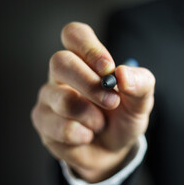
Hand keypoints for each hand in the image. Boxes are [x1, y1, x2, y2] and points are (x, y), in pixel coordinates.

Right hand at [31, 22, 154, 182]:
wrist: (112, 151)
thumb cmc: (122, 118)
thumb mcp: (141, 101)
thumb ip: (140, 84)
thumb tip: (122, 73)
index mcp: (84, 59)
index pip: (74, 34)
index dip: (89, 47)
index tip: (107, 68)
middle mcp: (61, 73)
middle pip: (60, 61)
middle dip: (90, 84)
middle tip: (112, 102)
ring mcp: (48, 97)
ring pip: (61, 99)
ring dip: (90, 115)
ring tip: (101, 124)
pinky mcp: (42, 121)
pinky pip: (60, 127)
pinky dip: (82, 135)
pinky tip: (87, 136)